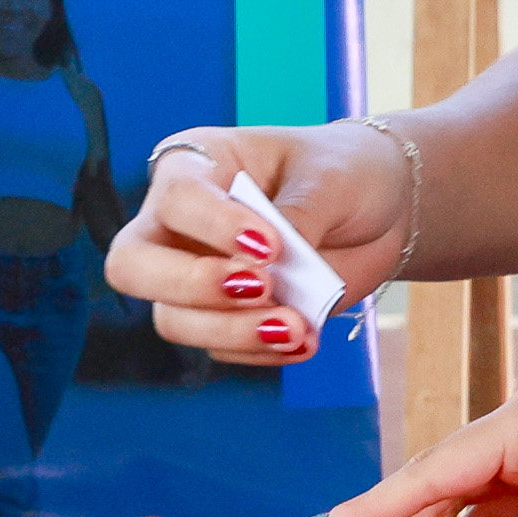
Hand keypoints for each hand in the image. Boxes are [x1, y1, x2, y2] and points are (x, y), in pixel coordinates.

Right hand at [113, 122, 412, 361]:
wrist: (384, 211)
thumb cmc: (346, 172)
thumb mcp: (331, 178)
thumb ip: (298, 216)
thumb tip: (271, 266)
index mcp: (197, 165)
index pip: (175, 198)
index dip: (214, 227)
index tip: (272, 246)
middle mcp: (181, 223)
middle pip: (133, 266)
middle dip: (191, 285)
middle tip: (261, 288)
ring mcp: (198, 274)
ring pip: (173, 319)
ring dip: (231, 330)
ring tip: (297, 328)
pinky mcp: (227, 316)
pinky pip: (221, 347)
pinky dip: (262, 350)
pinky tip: (306, 339)